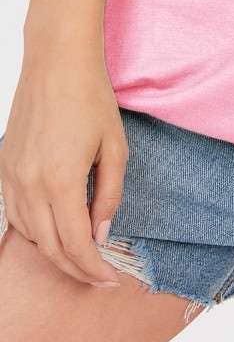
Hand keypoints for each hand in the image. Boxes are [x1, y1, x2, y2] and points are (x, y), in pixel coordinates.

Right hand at [0, 48, 128, 287]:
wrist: (56, 62)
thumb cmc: (91, 97)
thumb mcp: (114, 146)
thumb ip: (108, 193)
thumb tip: (100, 232)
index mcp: (61, 181)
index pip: (76, 245)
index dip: (94, 269)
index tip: (110, 279)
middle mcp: (30, 185)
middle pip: (50, 249)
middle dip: (76, 269)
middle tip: (98, 277)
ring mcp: (12, 177)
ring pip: (30, 235)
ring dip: (55, 252)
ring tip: (81, 255)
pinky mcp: (4, 167)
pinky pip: (15, 214)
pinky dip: (35, 231)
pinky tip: (55, 228)